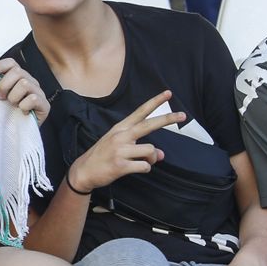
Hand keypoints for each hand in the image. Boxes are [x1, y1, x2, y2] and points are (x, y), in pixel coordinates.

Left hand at [0, 57, 48, 123]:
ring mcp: (39, 92)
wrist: (18, 133)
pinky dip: (23, 106)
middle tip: (0, 97)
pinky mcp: (45, 105)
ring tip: (12, 105)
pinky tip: (22, 111)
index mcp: (19, 77)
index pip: (11, 63)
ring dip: (14, 96)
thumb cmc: (7, 113)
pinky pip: (33, 99)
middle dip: (4, 85)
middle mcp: (30, 82)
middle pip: (17, 71)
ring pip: (24, 84)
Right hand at [66, 90, 183, 194]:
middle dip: (168, 119)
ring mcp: (120, 150)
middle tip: (183, 115)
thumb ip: (140, 147)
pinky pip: (145, 166)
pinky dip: (144, 168)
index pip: (140, 112)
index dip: (155, 102)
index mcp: (120, 128)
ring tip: (142, 162)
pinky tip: (134, 169)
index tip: (168, 93)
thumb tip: (161, 154)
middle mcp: (121, 136)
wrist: (83, 171)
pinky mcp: (120, 165)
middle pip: (149, 124)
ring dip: (151, 159)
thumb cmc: (102, 157)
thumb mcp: (119, 147)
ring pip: (151, 150)